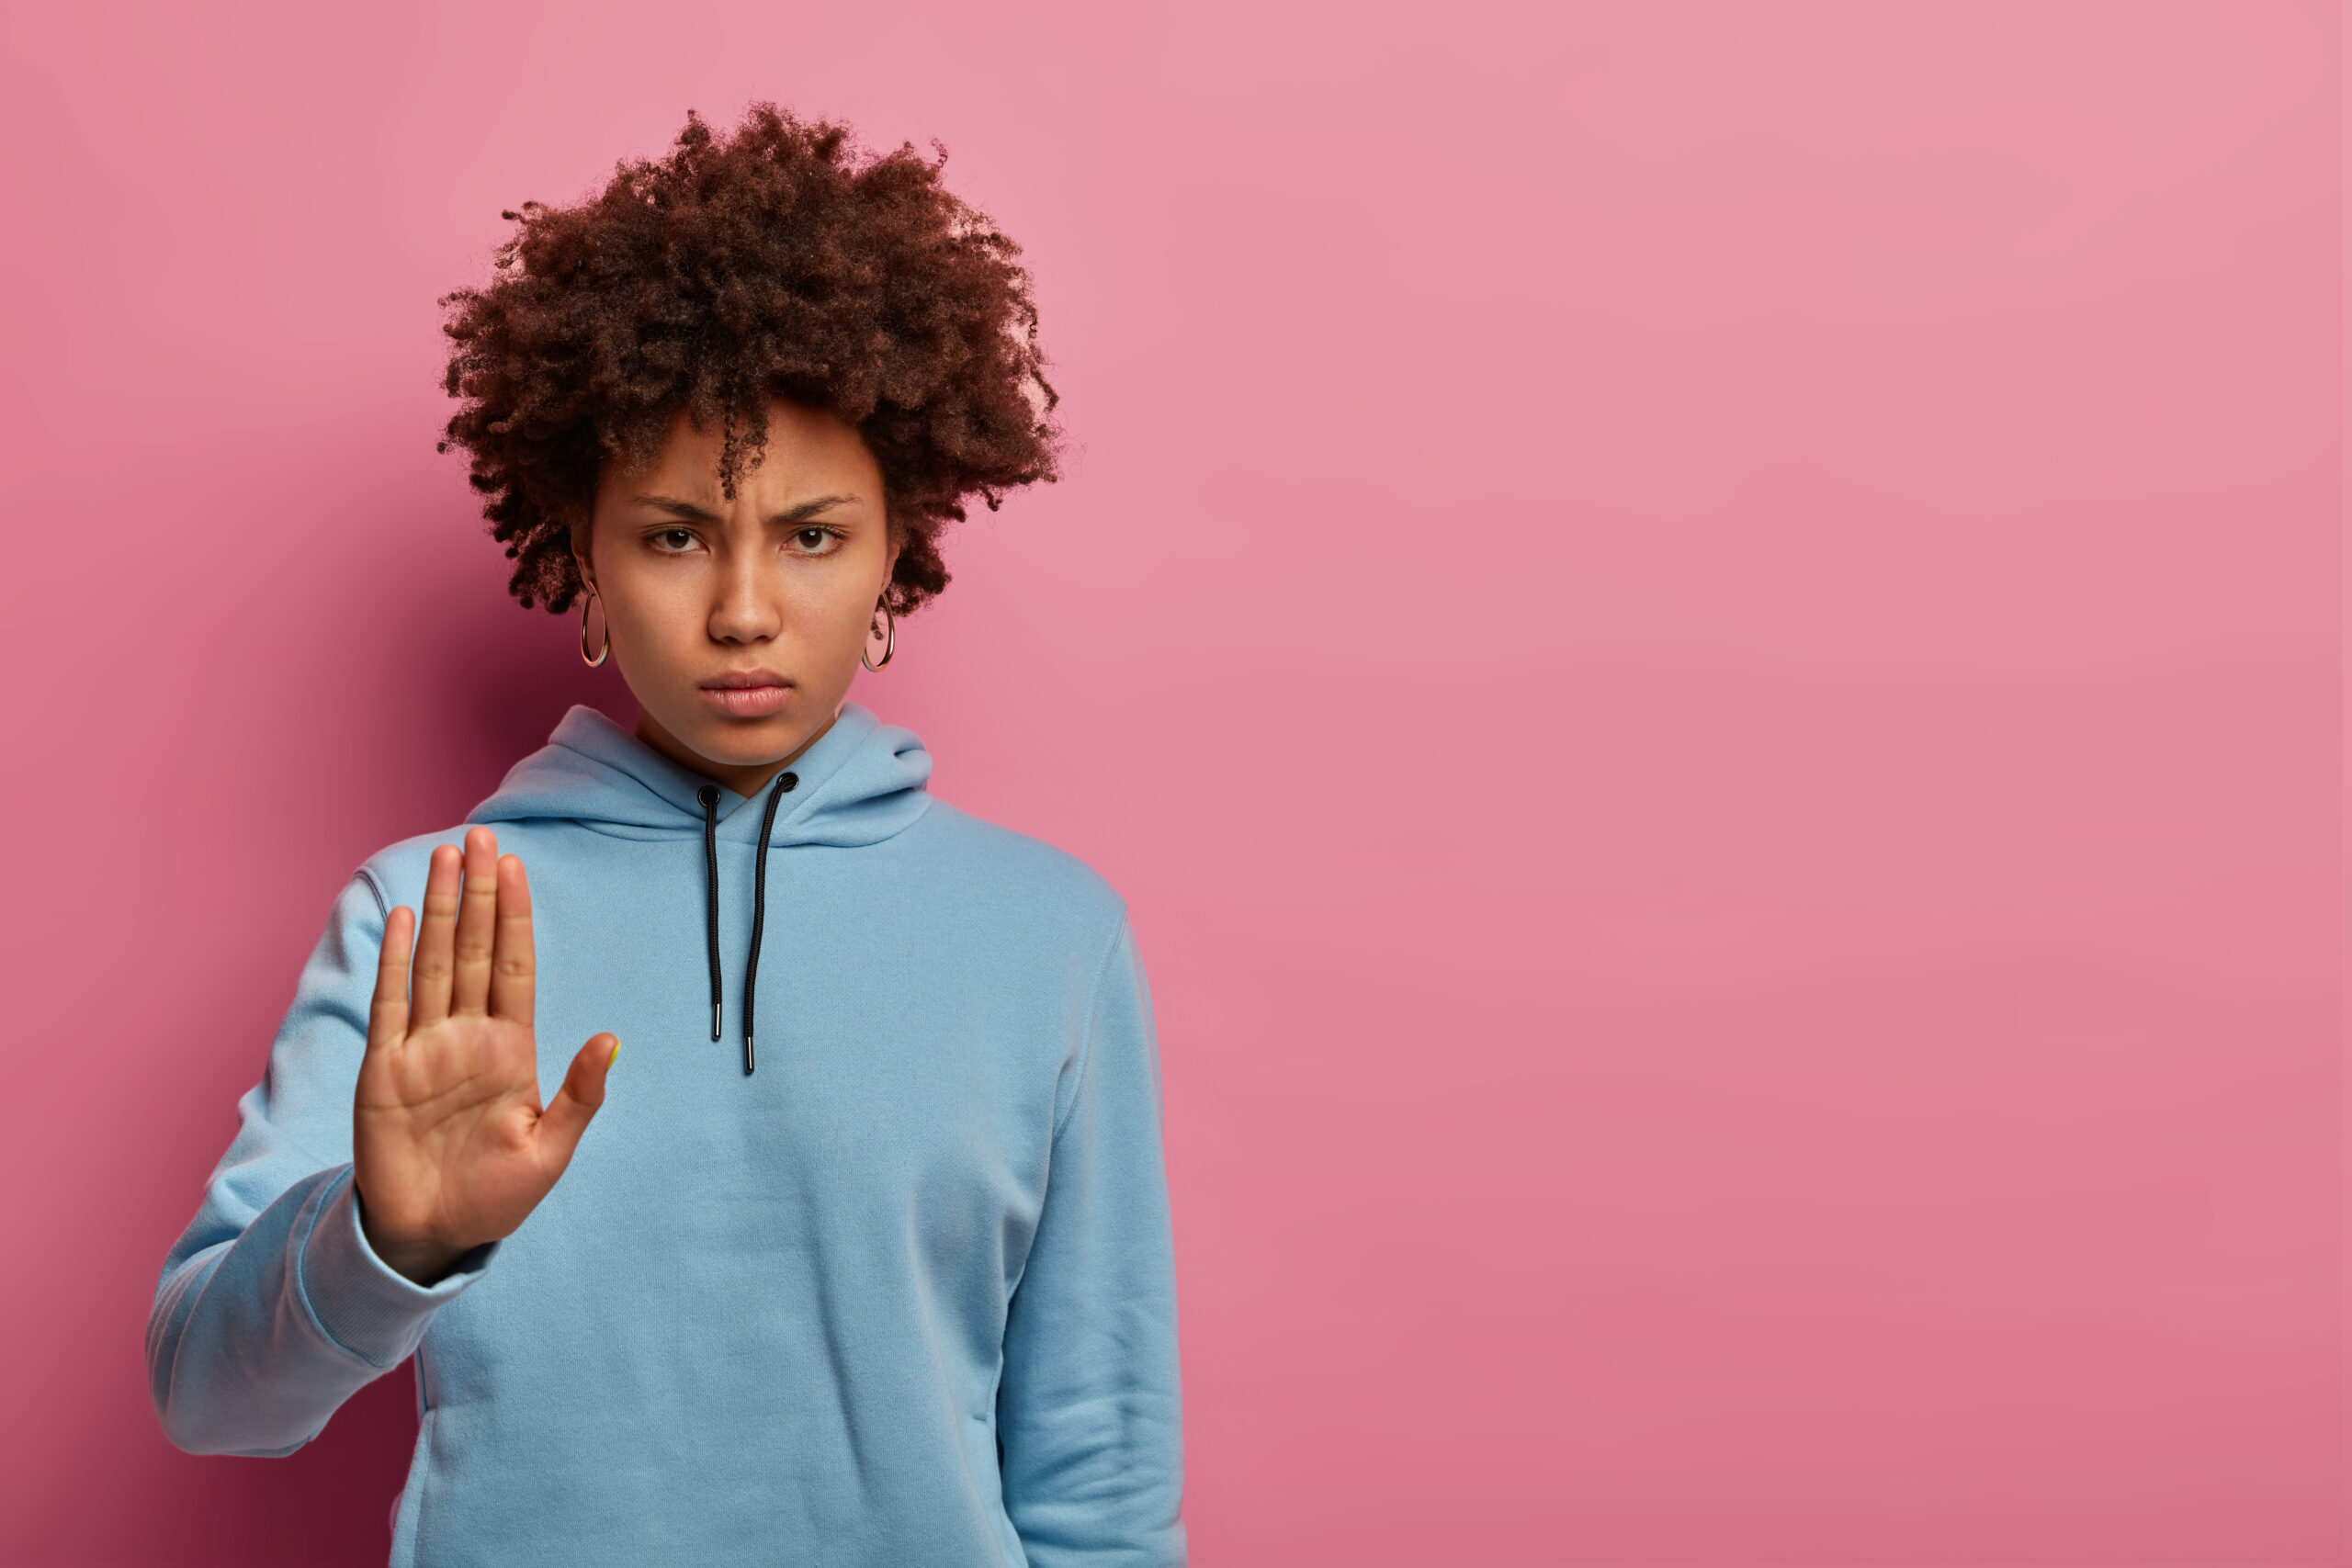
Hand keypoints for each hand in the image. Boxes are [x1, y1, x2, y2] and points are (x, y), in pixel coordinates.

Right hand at [354, 827, 618, 1284]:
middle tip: (482, 836)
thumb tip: (611, 1040)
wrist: (433, 1235)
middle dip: (479, 894)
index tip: (517, 867)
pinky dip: (395, 961)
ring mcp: (424, 1049)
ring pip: (434, 964)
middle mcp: (467, 1037)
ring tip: (447, 857)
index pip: (515, 967)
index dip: (514, 917)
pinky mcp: (385, 1070)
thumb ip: (579, 1095)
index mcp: (511, 1049)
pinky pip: (390, 1005)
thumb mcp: (549, 1149)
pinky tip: (403, 919)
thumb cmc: (496, 1196)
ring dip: (440, 911)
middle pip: (474, 950)